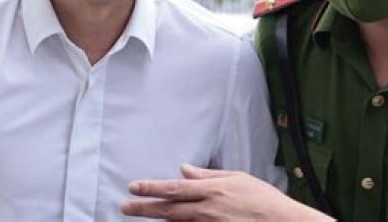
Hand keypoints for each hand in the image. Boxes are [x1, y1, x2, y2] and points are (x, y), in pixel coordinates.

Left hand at [120, 164, 331, 220]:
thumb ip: (207, 175)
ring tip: (136, 214)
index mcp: (213, 190)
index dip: (151, 188)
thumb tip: (184, 170)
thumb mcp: (237, 178)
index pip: (174, 189)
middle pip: (168, 209)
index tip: (133, 186)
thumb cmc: (262, 198)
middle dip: (143, 207)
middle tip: (124, 206)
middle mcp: (207, 210)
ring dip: (155, 219)